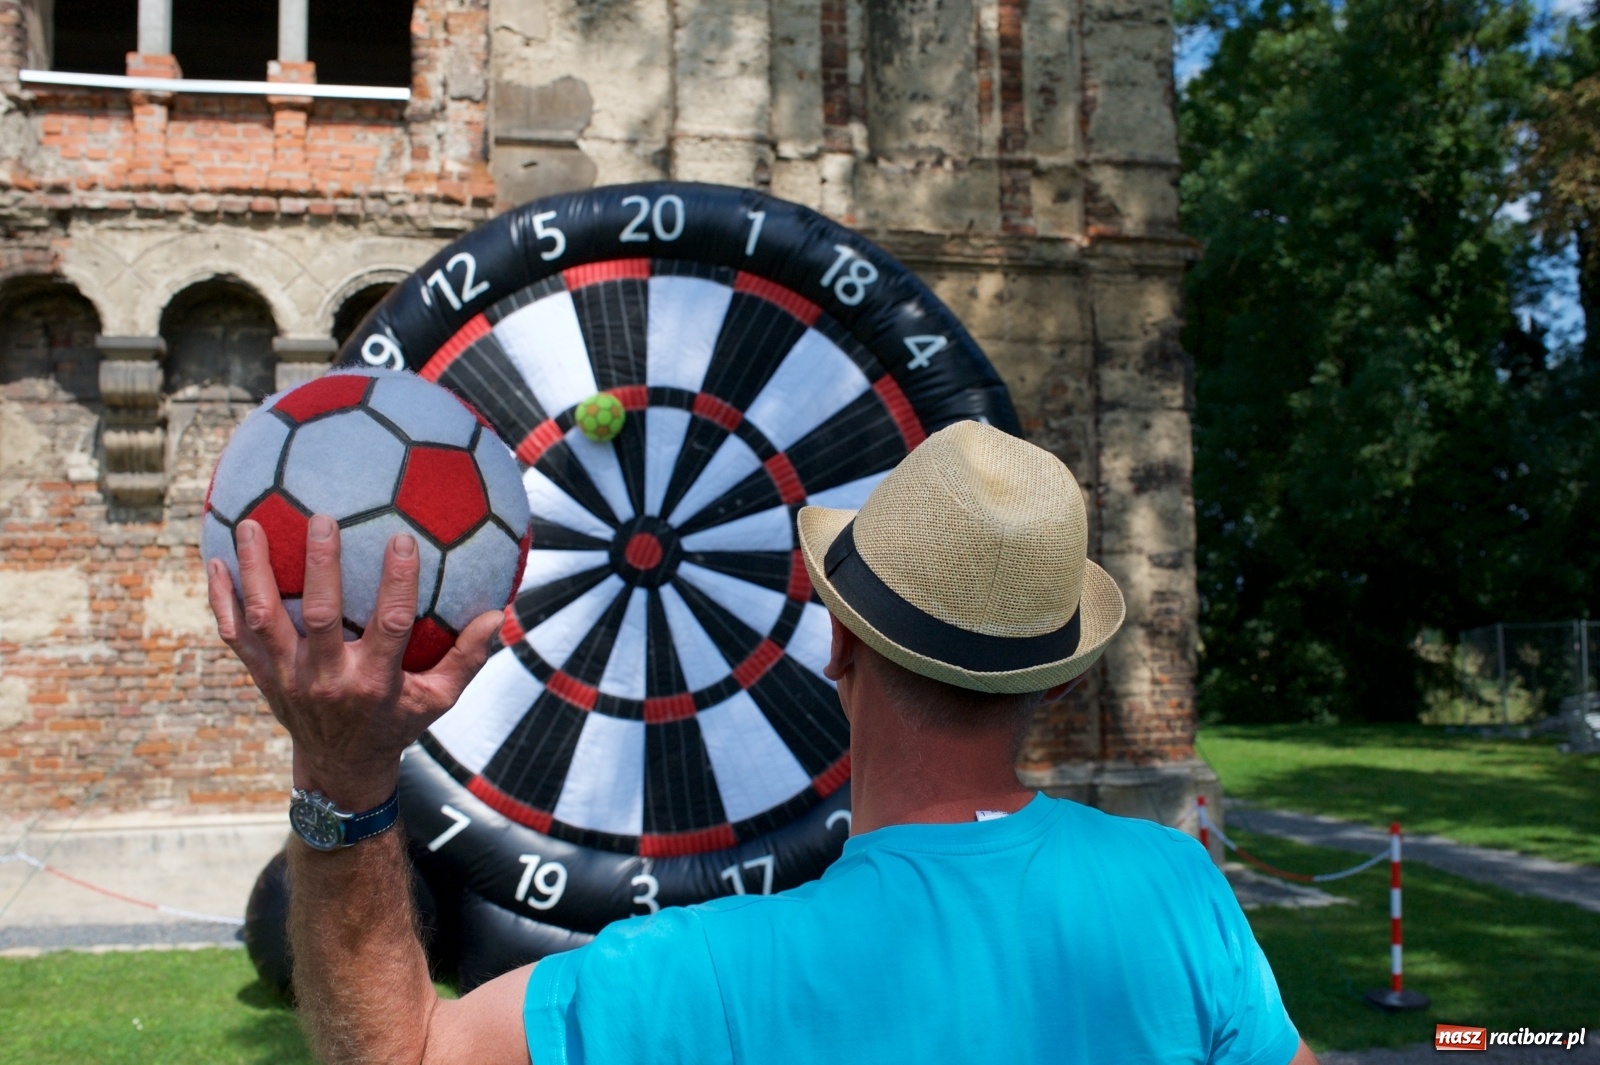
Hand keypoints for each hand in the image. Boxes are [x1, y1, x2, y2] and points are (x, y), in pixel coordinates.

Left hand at [207, 514, 501, 810]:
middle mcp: (327, 678)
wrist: (339, 768)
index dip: (398, 583)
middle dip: (321, 566)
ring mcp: (288, 678)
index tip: (403, 539)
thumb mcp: (438, 700)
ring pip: (265, 618)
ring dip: (256, 571)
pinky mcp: (263, 676)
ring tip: (252, 524)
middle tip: (322, 518)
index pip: (390, 625)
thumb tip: (499, 614)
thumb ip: (467, 658)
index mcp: (374, 681)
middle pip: (320, 615)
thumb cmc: (396, 723)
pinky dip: (222, 600)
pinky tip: (215, 562)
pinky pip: (234, 635)